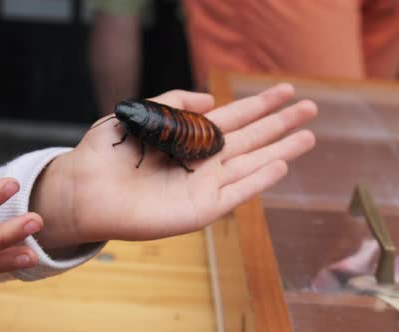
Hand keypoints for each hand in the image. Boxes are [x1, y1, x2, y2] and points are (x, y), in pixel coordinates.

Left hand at [31, 84, 316, 247]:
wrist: (86, 187)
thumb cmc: (108, 151)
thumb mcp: (142, 113)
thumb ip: (176, 104)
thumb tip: (211, 101)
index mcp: (188, 137)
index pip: (233, 117)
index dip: (260, 104)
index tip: (286, 90)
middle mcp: (201, 160)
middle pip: (250, 138)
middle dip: (280, 122)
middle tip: (312, 107)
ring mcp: (203, 185)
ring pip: (251, 163)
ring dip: (280, 148)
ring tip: (309, 135)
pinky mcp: (200, 209)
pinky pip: (236, 192)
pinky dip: (259, 179)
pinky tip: (280, 163)